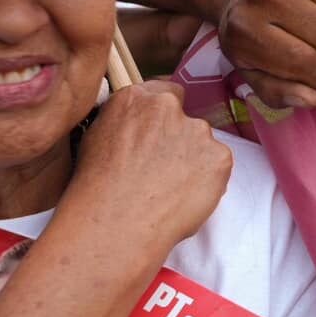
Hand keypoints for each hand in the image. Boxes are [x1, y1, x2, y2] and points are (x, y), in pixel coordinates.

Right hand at [70, 80, 234, 254]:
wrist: (116, 223)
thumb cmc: (97, 189)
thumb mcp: (97, 137)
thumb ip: (126, 121)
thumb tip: (137, 126)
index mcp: (136, 98)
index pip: (166, 93)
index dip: (164, 118)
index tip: (160, 136)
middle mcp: (169, 107)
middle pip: (185, 119)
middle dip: (178, 140)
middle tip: (163, 170)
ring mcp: (197, 131)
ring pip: (202, 144)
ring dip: (193, 160)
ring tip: (170, 189)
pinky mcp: (218, 157)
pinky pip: (216, 166)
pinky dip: (207, 180)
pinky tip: (184, 197)